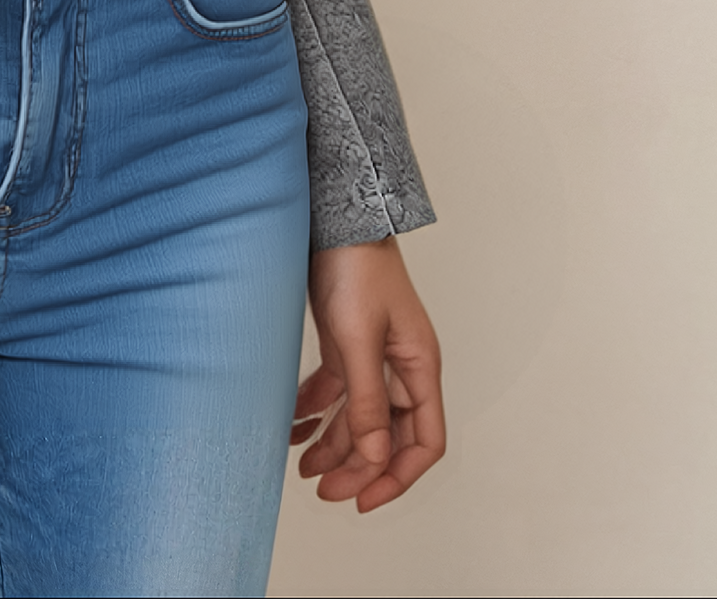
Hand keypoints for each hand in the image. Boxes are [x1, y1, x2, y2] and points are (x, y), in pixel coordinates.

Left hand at [292, 237, 445, 510]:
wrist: (334, 217)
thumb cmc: (356, 268)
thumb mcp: (359, 339)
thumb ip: (368, 400)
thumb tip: (376, 459)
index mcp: (419, 368)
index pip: (423, 442)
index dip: (397, 477)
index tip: (362, 500)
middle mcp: (400, 368)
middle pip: (389, 437)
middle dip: (358, 467)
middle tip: (322, 489)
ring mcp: (372, 356)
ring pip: (359, 418)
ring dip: (333, 444)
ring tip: (302, 465)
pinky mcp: (345, 342)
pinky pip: (336, 391)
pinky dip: (316, 412)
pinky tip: (292, 425)